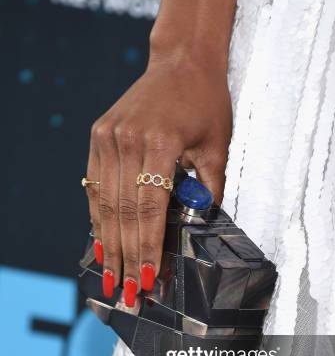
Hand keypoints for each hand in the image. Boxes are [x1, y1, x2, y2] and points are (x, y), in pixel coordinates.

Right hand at [85, 56, 231, 305]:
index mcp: (160, 143)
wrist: (182, 61)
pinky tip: (102, 244)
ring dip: (108, 245)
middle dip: (125, 258)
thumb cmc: (206, 104)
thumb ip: (209, 189)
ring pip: (104, 203)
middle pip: (122, 212)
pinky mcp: (99, 136)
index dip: (147, 249)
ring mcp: (107, 137)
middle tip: (125, 294)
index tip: (147, 281)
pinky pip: (95, 185)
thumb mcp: (218, 146)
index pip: (149, 209)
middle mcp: (127, 140)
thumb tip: (199, 229)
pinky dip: (98, 218)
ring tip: (110, 279)